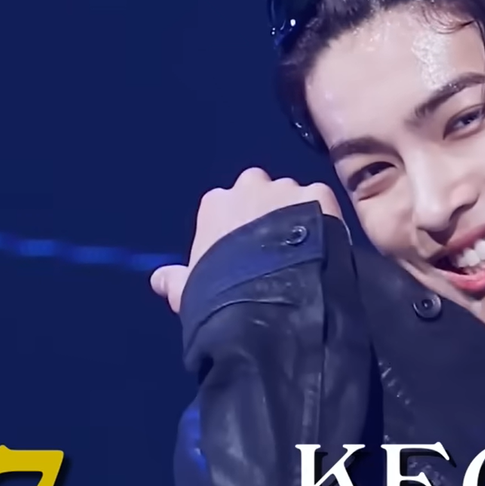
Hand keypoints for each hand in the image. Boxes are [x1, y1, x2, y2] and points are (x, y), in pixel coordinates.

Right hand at [150, 167, 342, 313]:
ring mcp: (287, 190)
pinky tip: (327, 242)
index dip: (236, 225)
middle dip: (267, 208)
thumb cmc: (221, 294)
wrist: (268, 299)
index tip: (245, 248)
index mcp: (215, 203)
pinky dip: (324, 216)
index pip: (225, 203)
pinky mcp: (319, 196)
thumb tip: (158, 279)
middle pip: (259, 189)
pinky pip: (321, 200)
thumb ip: (174, 280)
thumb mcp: (189, 292)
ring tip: (306, 246)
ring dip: (298, 212)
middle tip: (277, 242)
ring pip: (293, 193)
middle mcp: (249, 187)